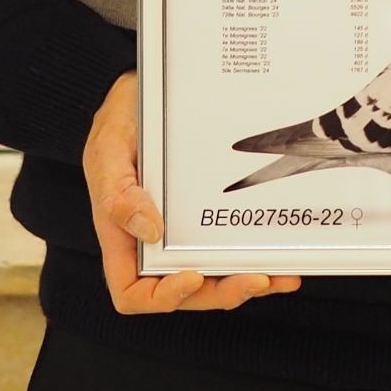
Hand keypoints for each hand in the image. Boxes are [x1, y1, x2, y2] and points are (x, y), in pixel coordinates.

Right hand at [82, 71, 302, 312]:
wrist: (143, 93)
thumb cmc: (119, 122)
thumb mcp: (108, 150)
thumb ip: (118, 192)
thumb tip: (150, 230)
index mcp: (122, 237)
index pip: (133, 293)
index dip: (163, 297)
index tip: (193, 276)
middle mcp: (154, 244)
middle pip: (185, 293)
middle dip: (222, 293)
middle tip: (256, 278)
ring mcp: (183, 234)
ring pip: (214, 278)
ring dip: (247, 283)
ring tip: (281, 276)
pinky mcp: (206, 219)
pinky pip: (229, 250)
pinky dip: (256, 259)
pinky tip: (282, 258)